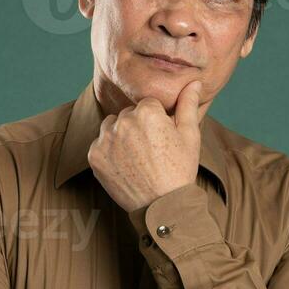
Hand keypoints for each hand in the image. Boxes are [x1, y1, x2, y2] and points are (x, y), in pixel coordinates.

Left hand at [87, 78, 205, 211]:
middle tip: (151, 150)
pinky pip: (100, 144)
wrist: (162, 206)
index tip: (162, 139)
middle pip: (128, 114)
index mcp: (147, 112)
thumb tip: (194, 82)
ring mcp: (106, 140)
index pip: (148, 104)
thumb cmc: (179, 170)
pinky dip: (109, 152)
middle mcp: (123, 122)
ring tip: (137, 157)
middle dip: (138, 126)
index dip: (157, 121)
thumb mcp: (190, 136)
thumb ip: (188, 105)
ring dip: (121, 136)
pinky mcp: (94, 156)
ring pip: (112, 126)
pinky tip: (125, 165)